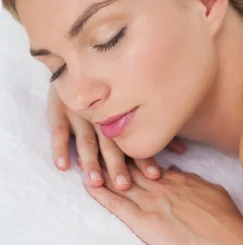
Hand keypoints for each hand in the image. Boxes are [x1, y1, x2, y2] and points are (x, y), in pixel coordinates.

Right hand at [47, 84, 185, 190]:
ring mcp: (78, 112)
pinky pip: (57, 128)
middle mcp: (101, 116)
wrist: (77, 58)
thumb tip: (182, 151)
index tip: (155, 175)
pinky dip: (59, 147)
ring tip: (95, 182)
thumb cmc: (112, 88)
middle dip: (117, 166)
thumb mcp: (132, 104)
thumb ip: (154, 128)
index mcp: (119, 117)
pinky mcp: (58, 107)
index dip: (143, 159)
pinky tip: (63, 165)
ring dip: (90, 162)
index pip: (134, 142)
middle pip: (110, 145)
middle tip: (125, 186)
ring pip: (85, 141)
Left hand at [82, 162, 242, 244]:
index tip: (120, 148)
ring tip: (83, 161)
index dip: (132, 156)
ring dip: (100, 171)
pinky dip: (100, 194)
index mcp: (177, 179)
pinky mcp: (143, 222)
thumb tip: (176, 171)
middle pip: (130, 167)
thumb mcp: (212, 191)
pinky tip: (87, 186)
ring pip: (119, 182)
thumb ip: (191, 180)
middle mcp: (160, 186)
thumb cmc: (226, 221)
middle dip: (111, 157)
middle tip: (93, 145)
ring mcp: (151, 202)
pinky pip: (116, 205)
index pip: (148, 163)